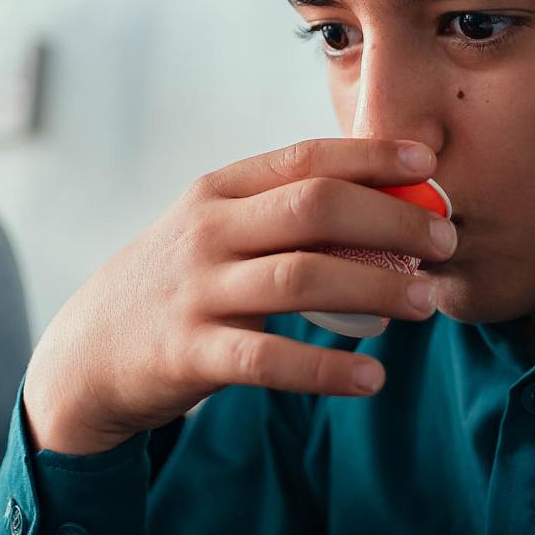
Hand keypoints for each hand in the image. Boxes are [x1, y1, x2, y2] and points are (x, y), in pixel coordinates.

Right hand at [23, 138, 454, 454]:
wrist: (90, 349)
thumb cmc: (175, 281)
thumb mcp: (212, 229)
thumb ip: (276, 213)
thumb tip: (378, 205)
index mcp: (219, 191)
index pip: (304, 157)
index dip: (370, 156)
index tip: (427, 161)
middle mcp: (208, 230)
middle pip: (314, 208)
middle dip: (391, 218)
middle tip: (445, 240)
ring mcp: (198, 290)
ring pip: (303, 278)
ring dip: (376, 288)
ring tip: (426, 303)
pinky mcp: (192, 351)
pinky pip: (271, 359)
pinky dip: (327, 369)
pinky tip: (372, 379)